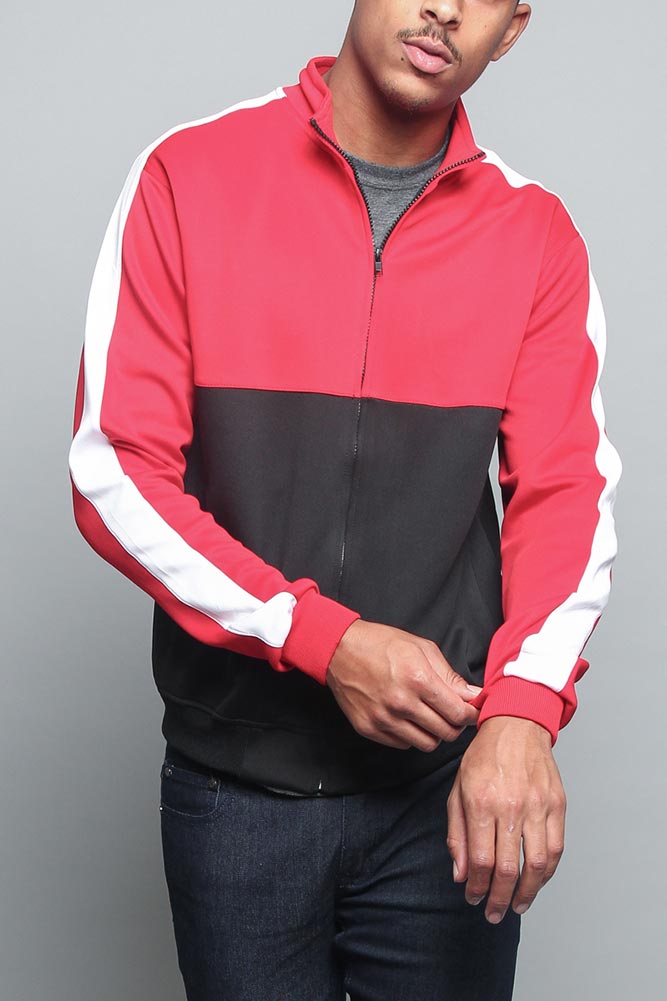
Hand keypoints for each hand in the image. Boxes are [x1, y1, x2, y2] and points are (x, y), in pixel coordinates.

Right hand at [325, 619, 480, 750]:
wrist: (339, 649)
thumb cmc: (381, 644)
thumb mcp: (422, 648)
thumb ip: (449, 675)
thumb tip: (473, 695)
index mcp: (418, 679)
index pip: (458, 713)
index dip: (470, 714)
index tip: (471, 711)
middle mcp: (401, 703)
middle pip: (446, 733)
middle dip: (455, 725)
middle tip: (451, 714)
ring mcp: (383, 719)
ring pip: (426, 744)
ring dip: (433, 733)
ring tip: (429, 716)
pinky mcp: (369, 729)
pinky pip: (403, 745)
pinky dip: (410, 735)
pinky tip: (407, 718)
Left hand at [446, 715, 565, 922]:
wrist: (517, 725)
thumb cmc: (484, 756)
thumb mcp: (457, 790)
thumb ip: (457, 834)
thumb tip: (461, 874)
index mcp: (481, 802)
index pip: (481, 859)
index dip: (477, 886)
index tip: (473, 898)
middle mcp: (511, 806)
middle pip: (507, 868)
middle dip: (499, 898)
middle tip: (494, 913)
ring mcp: (538, 806)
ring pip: (537, 865)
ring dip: (527, 893)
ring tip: (517, 905)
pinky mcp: (558, 805)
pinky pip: (555, 849)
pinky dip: (547, 872)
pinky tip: (536, 881)